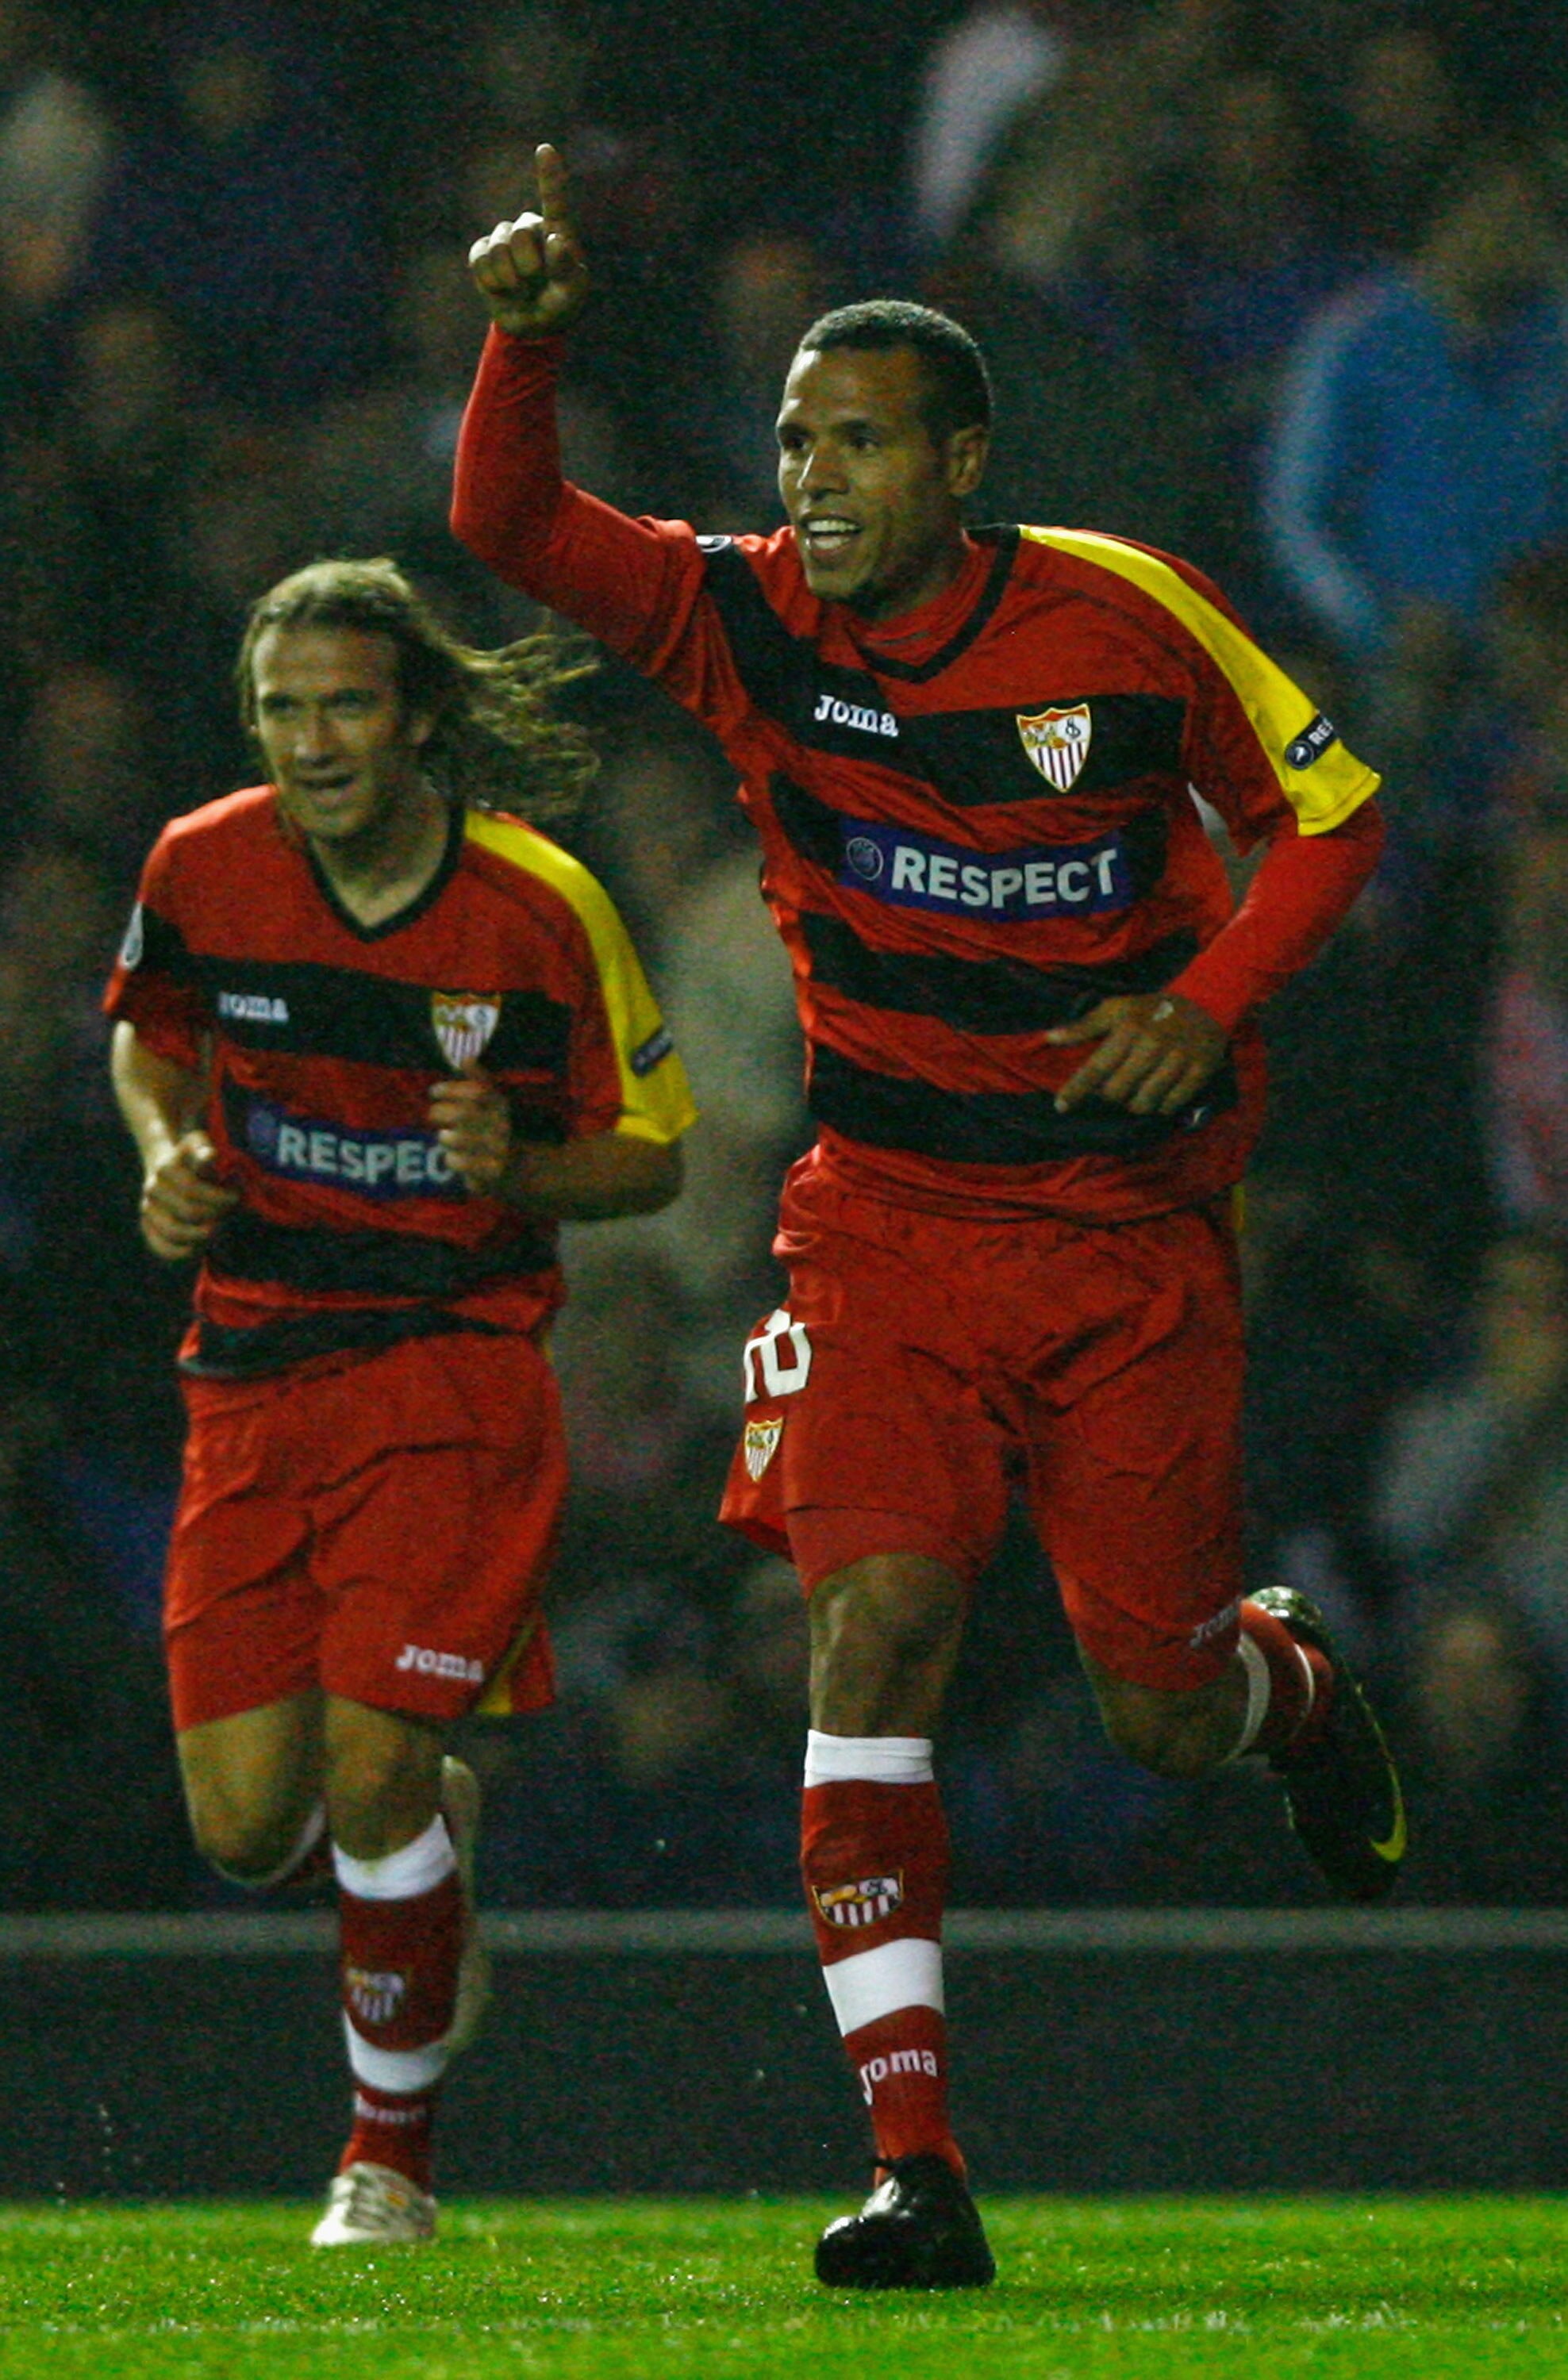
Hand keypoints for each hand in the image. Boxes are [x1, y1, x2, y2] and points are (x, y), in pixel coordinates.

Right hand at [139, 1131, 237, 1259]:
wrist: (168, 1169)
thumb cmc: (193, 1158)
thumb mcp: (199, 1146)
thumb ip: (204, 1151)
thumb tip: (210, 1156)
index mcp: (166, 1167)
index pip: (192, 1188)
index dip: (218, 1197)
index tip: (235, 1197)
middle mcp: (153, 1188)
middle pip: (189, 1212)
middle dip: (215, 1215)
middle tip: (228, 1214)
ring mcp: (148, 1209)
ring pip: (175, 1231)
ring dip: (202, 1235)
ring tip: (216, 1229)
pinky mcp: (147, 1227)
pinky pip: (161, 1248)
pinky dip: (182, 1252)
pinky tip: (199, 1248)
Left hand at [430, 1064, 531, 1198]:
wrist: (518, 1167)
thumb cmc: (493, 1128)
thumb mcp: (491, 1103)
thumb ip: (479, 1080)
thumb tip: (466, 1058)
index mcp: (500, 1106)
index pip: (476, 1091)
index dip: (452, 1089)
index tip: (434, 1091)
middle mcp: (501, 1126)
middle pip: (464, 1114)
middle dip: (442, 1112)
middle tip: (433, 1114)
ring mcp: (496, 1150)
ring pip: (458, 1139)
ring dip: (446, 1137)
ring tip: (446, 1136)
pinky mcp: (490, 1172)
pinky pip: (461, 1163)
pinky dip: (451, 1159)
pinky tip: (452, 1156)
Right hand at [468, 142, 589, 337]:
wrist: (531, 326)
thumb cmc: (559, 305)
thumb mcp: (571, 294)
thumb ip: (568, 270)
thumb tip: (556, 241)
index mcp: (557, 232)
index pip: (555, 202)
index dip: (550, 176)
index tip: (545, 150)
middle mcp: (530, 227)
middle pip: (521, 233)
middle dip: (528, 266)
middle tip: (536, 282)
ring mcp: (504, 238)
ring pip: (499, 248)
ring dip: (510, 278)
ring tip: (520, 289)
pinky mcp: (482, 251)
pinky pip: (479, 260)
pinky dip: (491, 281)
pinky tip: (501, 288)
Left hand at [1046, 991, 1227, 1116]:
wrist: (1205, 1003)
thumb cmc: (1151, 1009)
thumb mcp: (1117, 1008)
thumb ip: (1084, 1026)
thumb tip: (1049, 1038)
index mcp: (1128, 1028)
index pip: (1095, 1068)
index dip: (1076, 1090)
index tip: (1060, 1106)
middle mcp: (1152, 1044)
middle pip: (1117, 1092)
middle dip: (1110, 1096)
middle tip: (1115, 1089)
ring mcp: (1178, 1058)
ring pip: (1143, 1103)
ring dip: (1135, 1104)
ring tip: (1136, 1093)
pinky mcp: (1200, 1070)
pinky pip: (1170, 1105)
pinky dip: (1160, 1106)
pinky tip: (1159, 1094)